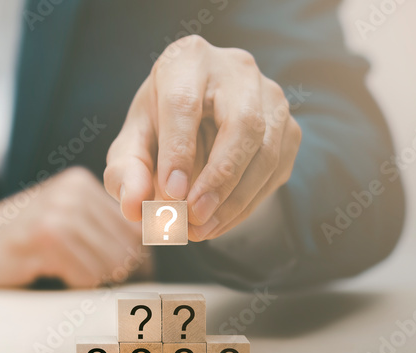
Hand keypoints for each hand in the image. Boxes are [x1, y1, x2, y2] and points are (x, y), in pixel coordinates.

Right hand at [0, 167, 151, 287]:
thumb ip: (99, 229)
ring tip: (68, 278)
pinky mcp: (43, 239)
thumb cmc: (14, 243)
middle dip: (118, 275)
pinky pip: (86, 277)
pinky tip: (52, 277)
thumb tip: (151, 259)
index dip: (135, 258)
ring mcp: (57, 213)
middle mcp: (71, 191)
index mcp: (80, 183)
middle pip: (127, 248)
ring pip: (110, 265)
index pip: (134, 228)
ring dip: (95, 283)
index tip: (117, 275)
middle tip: (89, 283)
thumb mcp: (59, 221)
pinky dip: (76, 286)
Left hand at [103, 35, 300, 240]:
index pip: (185, 104)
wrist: (199, 119)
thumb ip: (126, 172)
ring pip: (266, 150)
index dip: (179, 151)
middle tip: (194, 216)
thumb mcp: (132, 144)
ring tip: (202, 229)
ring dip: (235, 198)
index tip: (171, 193)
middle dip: (219, 177)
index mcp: (187, 60)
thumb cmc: (159, 127)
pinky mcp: (289, 127)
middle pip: (241, 123)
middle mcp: (236, 69)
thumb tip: (133, 206)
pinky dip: (248, 203)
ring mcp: (271, 96)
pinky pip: (277, 169)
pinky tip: (220, 221)